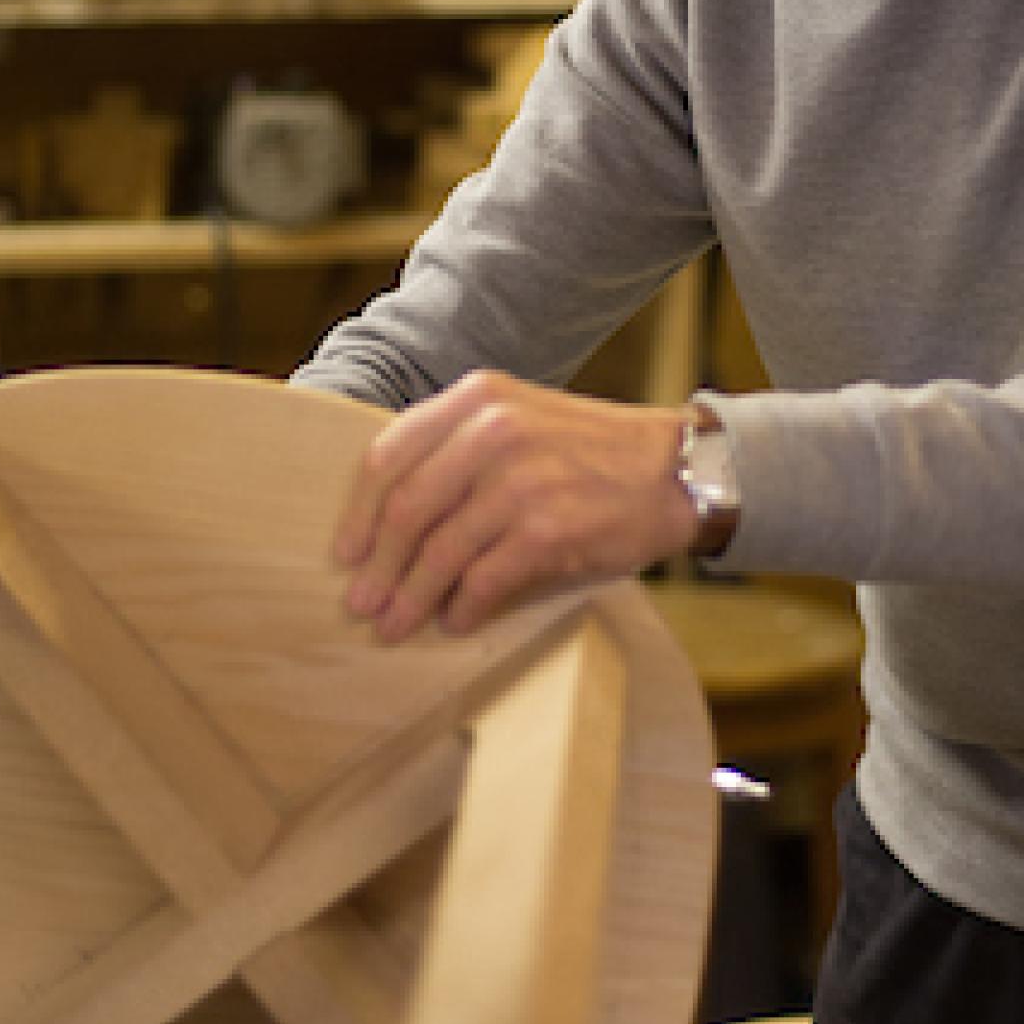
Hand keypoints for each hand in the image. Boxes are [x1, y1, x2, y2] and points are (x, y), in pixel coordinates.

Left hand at [333, 372, 698, 640]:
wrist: (676, 468)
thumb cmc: (591, 450)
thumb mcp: (520, 417)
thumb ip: (460, 447)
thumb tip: (393, 516)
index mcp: (477, 399)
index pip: (389, 456)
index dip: (360, 513)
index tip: (347, 551)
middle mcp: (493, 432)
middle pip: (408, 510)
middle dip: (379, 566)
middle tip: (363, 603)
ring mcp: (521, 481)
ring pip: (440, 552)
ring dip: (412, 598)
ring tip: (397, 624)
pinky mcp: (548, 529)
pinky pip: (484, 580)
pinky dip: (463, 608)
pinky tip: (457, 622)